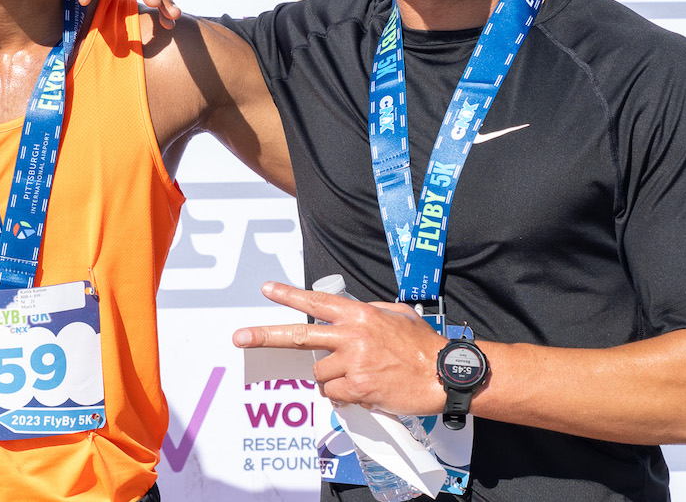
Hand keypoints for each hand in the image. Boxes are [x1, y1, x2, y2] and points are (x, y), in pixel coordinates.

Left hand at [233, 281, 448, 415]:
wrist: (445, 374)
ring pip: (319, 373)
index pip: (317, 301)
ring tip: (359, 376)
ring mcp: (353, 363)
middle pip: (299, 336)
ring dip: (331, 378)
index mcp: (359, 314)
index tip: (266, 290)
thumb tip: (345, 316)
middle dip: (264, 336)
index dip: (289, 295)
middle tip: (240, 337)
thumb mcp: (396, 314)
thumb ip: (368, 312)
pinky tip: (363, 390)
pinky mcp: (358, 388)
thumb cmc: (422, 345)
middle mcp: (351, 336)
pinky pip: (334, 394)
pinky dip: (342, 395)